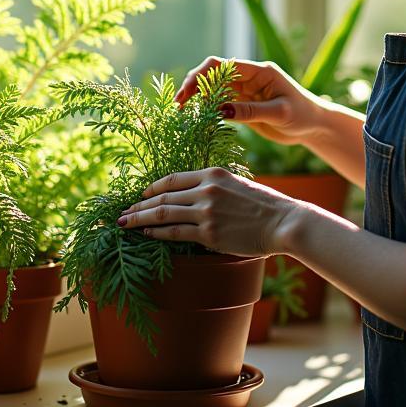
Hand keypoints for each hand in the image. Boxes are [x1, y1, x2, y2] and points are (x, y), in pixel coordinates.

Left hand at [117, 166, 300, 256]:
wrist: (283, 221)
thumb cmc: (264, 206)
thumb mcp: (237, 185)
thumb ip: (214, 188)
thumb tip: (194, 199)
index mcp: (212, 173)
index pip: (172, 179)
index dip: (152, 188)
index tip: (140, 195)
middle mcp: (206, 189)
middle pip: (162, 197)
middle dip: (138, 206)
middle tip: (122, 213)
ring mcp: (206, 211)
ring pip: (163, 213)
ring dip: (140, 219)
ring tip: (124, 224)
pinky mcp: (209, 233)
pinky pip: (175, 232)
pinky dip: (156, 232)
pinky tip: (146, 233)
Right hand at [175, 56, 325, 146]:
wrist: (314, 126)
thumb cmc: (302, 115)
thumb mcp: (279, 113)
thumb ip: (250, 111)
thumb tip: (220, 109)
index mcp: (258, 72)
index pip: (223, 66)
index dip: (202, 76)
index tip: (187, 93)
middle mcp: (248, 78)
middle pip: (213, 75)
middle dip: (193, 86)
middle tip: (179, 105)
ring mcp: (244, 91)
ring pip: (214, 89)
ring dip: (198, 99)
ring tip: (184, 114)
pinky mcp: (242, 105)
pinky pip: (220, 104)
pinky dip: (207, 109)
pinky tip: (198, 119)